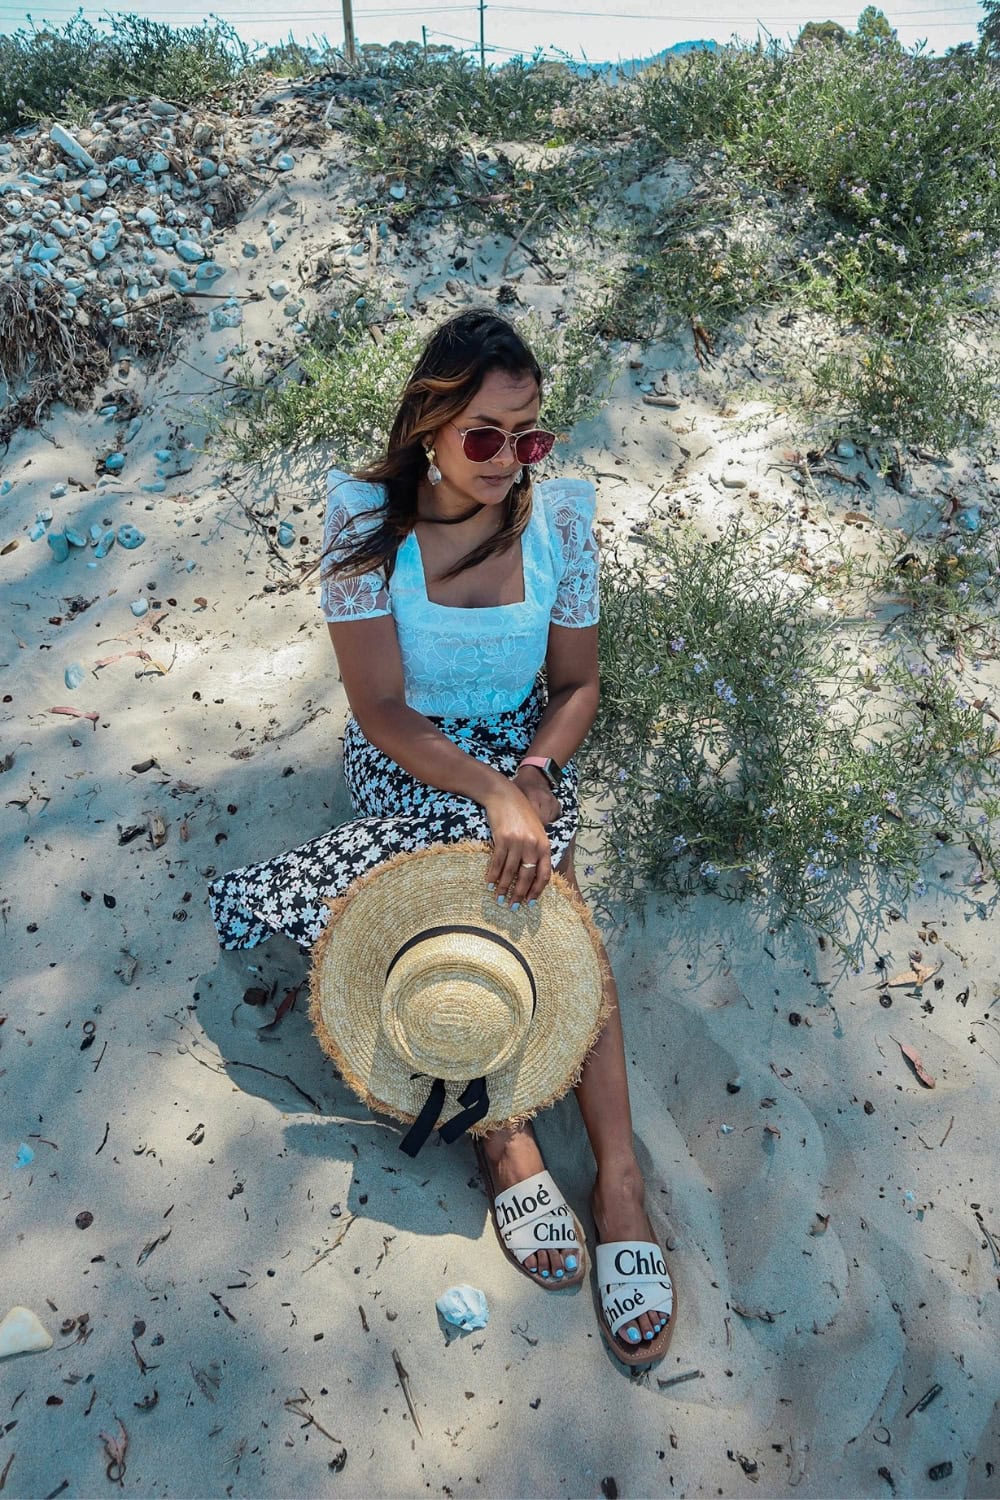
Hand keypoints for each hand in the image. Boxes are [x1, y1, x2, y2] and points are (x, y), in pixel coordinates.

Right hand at [482, 773, 556, 906]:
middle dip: (519, 894)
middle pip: (526, 877)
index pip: (544, 874)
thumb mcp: (536, 830)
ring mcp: (518, 843)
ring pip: (510, 872)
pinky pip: (498, 862)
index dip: (537, 891)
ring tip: (498, 898)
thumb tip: (533, 874)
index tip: (530, 903)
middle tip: (512, 906)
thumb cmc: (521, 814)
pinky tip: (489, 883)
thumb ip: (537, 850)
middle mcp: (533, 846)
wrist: (505, 796)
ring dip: (503, 887)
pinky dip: (492, 875)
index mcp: (544, 845)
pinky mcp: (502, 839)